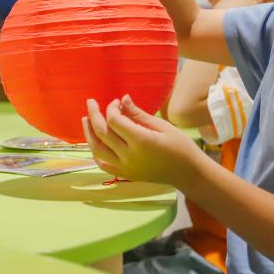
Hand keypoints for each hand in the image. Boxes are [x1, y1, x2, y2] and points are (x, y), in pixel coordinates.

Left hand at [82, 95, 207, 188]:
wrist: (188, 173)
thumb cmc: (180, 146)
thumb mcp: (162, 126)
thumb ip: (138, 114)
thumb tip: (122, 99)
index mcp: (141, 141)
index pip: (114, 121)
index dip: (111, 108)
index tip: (116, 102)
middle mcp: (129, 156)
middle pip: (102, 133)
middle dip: (94, 115)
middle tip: (90, 102)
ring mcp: (126, 168)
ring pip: (97, 150)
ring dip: (89, 133)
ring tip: (85, 120)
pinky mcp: (126, 175)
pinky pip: (104, 165)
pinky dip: (96, 153)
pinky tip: (94, 143)